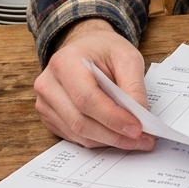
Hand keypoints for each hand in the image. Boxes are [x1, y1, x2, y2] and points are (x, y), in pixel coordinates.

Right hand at [33, 18, 155, 150]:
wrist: (86, 46)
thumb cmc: (105, 50)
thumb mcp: (127, 57)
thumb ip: (134, 86)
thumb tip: (140, 117)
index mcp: (65, 63)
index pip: (87, 99)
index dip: (113, 118)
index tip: (138, 129)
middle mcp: (48, 84)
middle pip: (80, 121)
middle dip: (114, 135)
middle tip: (143, 140)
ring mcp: (45, 102)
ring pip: (77, 133)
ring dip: (108, 141)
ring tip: (135, 139)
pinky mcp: (49, 117)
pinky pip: (73, 136)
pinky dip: (98, 139)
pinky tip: (116, 135)